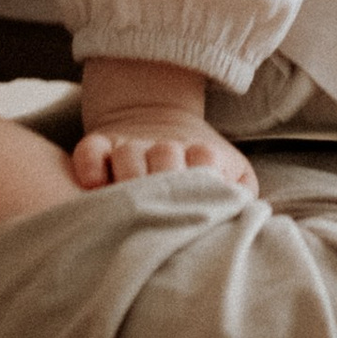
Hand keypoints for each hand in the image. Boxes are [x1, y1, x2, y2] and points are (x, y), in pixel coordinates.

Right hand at [73, 52, 256, 192]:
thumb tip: (247, 217)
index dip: (203, 175)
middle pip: (165, 154)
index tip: (204, 196)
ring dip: (129, 176)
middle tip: (166, 208)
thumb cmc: (199, 168)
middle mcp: (163, 147)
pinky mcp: (99, 145)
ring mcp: (129, 145)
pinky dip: (89, 165)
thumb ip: (241, 192)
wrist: (160, 121)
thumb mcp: (231, 172)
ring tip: (131, 206)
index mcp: (199, 153)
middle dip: (165, 179)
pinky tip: (93, 185)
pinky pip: (89, 151)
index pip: (204, 158)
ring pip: (128, 153)